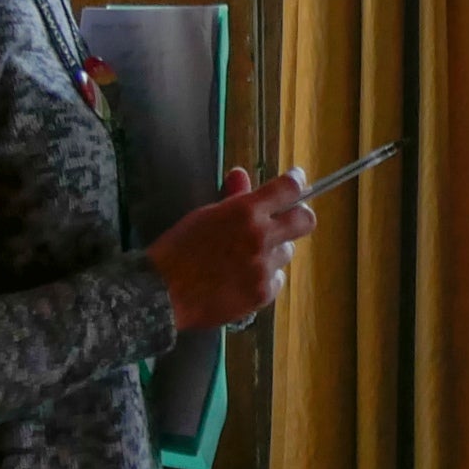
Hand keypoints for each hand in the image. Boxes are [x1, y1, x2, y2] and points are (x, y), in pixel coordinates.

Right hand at [147, 166, 317, 331]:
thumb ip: (232, 197)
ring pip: (286, 252)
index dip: (296, 182)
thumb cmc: (178, 250)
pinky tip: (242, 279)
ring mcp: (264, 267)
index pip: (288, 188)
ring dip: (273, 251)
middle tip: (287, 220)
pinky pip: (277, 279)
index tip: (297, 181)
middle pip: (305, 220)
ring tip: (246, 257)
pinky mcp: (262, 293)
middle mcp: (260, 237)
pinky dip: (264, 278)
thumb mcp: (204, 216)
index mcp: (244, 212)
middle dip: (299, 217)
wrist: (163, 293)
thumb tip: (241, 174)